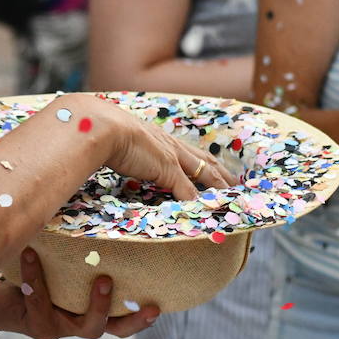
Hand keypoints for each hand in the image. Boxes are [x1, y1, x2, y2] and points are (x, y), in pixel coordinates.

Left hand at [0, 247, 160, 338]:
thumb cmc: (33, 273)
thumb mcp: (60, 262)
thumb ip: (79, 251)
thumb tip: (104, 207)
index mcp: (90, 310)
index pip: (123, 319)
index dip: (142, 318)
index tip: (159, 305)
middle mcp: (78, 324)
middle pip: (114, 330)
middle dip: (133, 319)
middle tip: (150, 306)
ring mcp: (59, 328)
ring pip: (84, 325)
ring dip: (96, 303)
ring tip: (101, 277)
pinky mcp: (37, 326)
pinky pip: (41, 301)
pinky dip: (36, 276)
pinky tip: (30, 253)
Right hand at [83, 95, 235, 199]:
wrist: (101, 125)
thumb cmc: (102, 130)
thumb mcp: (116, 140)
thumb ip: (122, 149)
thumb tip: (114, 153)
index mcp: (159, 136)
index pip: (189, 150)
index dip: (203, 160)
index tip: (216, 169)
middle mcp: (170, 144)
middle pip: (205, 160)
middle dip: (222, 173)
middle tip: (237, 185)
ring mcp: (170, 157)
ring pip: (204, 173)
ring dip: (219, 187)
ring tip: (232, 198)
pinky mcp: (167, 170)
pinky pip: (188, 190)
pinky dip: (197, 202)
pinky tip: (205, 212)